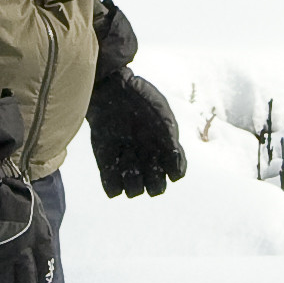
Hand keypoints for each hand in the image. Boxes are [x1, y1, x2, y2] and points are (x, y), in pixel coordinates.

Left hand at [86, 66, 187, 199]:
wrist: (112, 91)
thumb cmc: (140, 99)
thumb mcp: (160, 112)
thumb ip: (169, 136)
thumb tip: (174, 159)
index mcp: (164, 148)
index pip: (176, 173)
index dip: (174, 170)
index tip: (167, 155)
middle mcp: (147, 159)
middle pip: (156, 189)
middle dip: (153, 183)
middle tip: (146, 161)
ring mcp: (128, 163)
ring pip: (134, 191)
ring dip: (133, 183)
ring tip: (127, 162)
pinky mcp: (107, 164)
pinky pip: (112, 188)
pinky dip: (114, 185)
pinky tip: (114, 165)